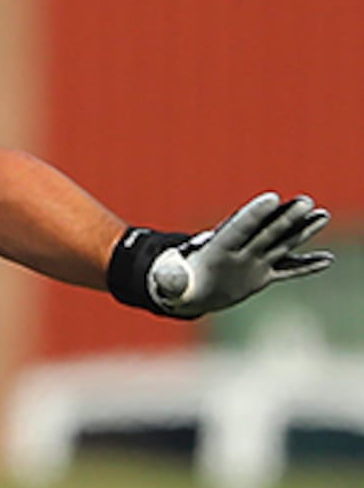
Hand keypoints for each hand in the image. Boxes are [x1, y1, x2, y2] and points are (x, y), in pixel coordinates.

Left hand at [151, 192, 332, 315]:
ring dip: (302, 230)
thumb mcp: (168, 281)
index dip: (254, 214)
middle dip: (285, 216)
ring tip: (321, 214)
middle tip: (305, 201)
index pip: (238, 227)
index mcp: (217, 248)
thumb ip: (169, 278)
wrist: (187, 290)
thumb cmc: (174, 283)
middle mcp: (240, 250)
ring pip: (282, 243)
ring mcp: (253, 261)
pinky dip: (305, 265)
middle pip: (266, 230)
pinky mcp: (261, 274)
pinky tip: (325, 259)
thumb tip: (163, 279)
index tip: (272, 197)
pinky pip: (287, 269)